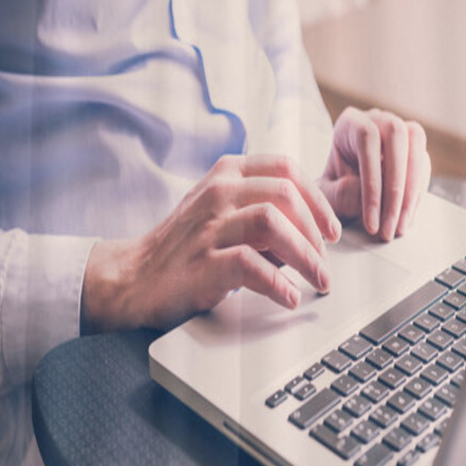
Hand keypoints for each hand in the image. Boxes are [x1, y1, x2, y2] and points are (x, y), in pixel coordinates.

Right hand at [81, 154, 341, 332]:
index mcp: (226, 174)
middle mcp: (217, 193)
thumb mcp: (220, 211)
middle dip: (316, 230)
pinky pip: (251, 265)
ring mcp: (208, 226)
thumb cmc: (185, 247)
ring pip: (272, 224)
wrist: (134, 278)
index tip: (331, 228)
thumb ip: (261, 210)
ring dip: (305, 256)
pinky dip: (278, 283)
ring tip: (318, 280)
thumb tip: (312, 234)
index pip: (286, 169)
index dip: (318, 199)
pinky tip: (289, 297)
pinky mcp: (203, 262)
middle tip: (326, 261)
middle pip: (286, 194)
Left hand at [318, 107, 429, 240]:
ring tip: (398, 228)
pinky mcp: (415, 151)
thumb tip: (366, 198)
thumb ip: (341, 194)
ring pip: (417, 151)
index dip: (372, 181)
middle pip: (398, 137)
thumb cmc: (332, 189)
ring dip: (410, 194)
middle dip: (396, 188)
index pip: (367, 139)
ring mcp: (400, 133)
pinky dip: (416, 195)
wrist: (342, 192)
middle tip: (388, 227)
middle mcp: (379, 121)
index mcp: (350, 124)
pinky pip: (424, 168)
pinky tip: (405, 218)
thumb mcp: (327, 195)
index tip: (371, 220)